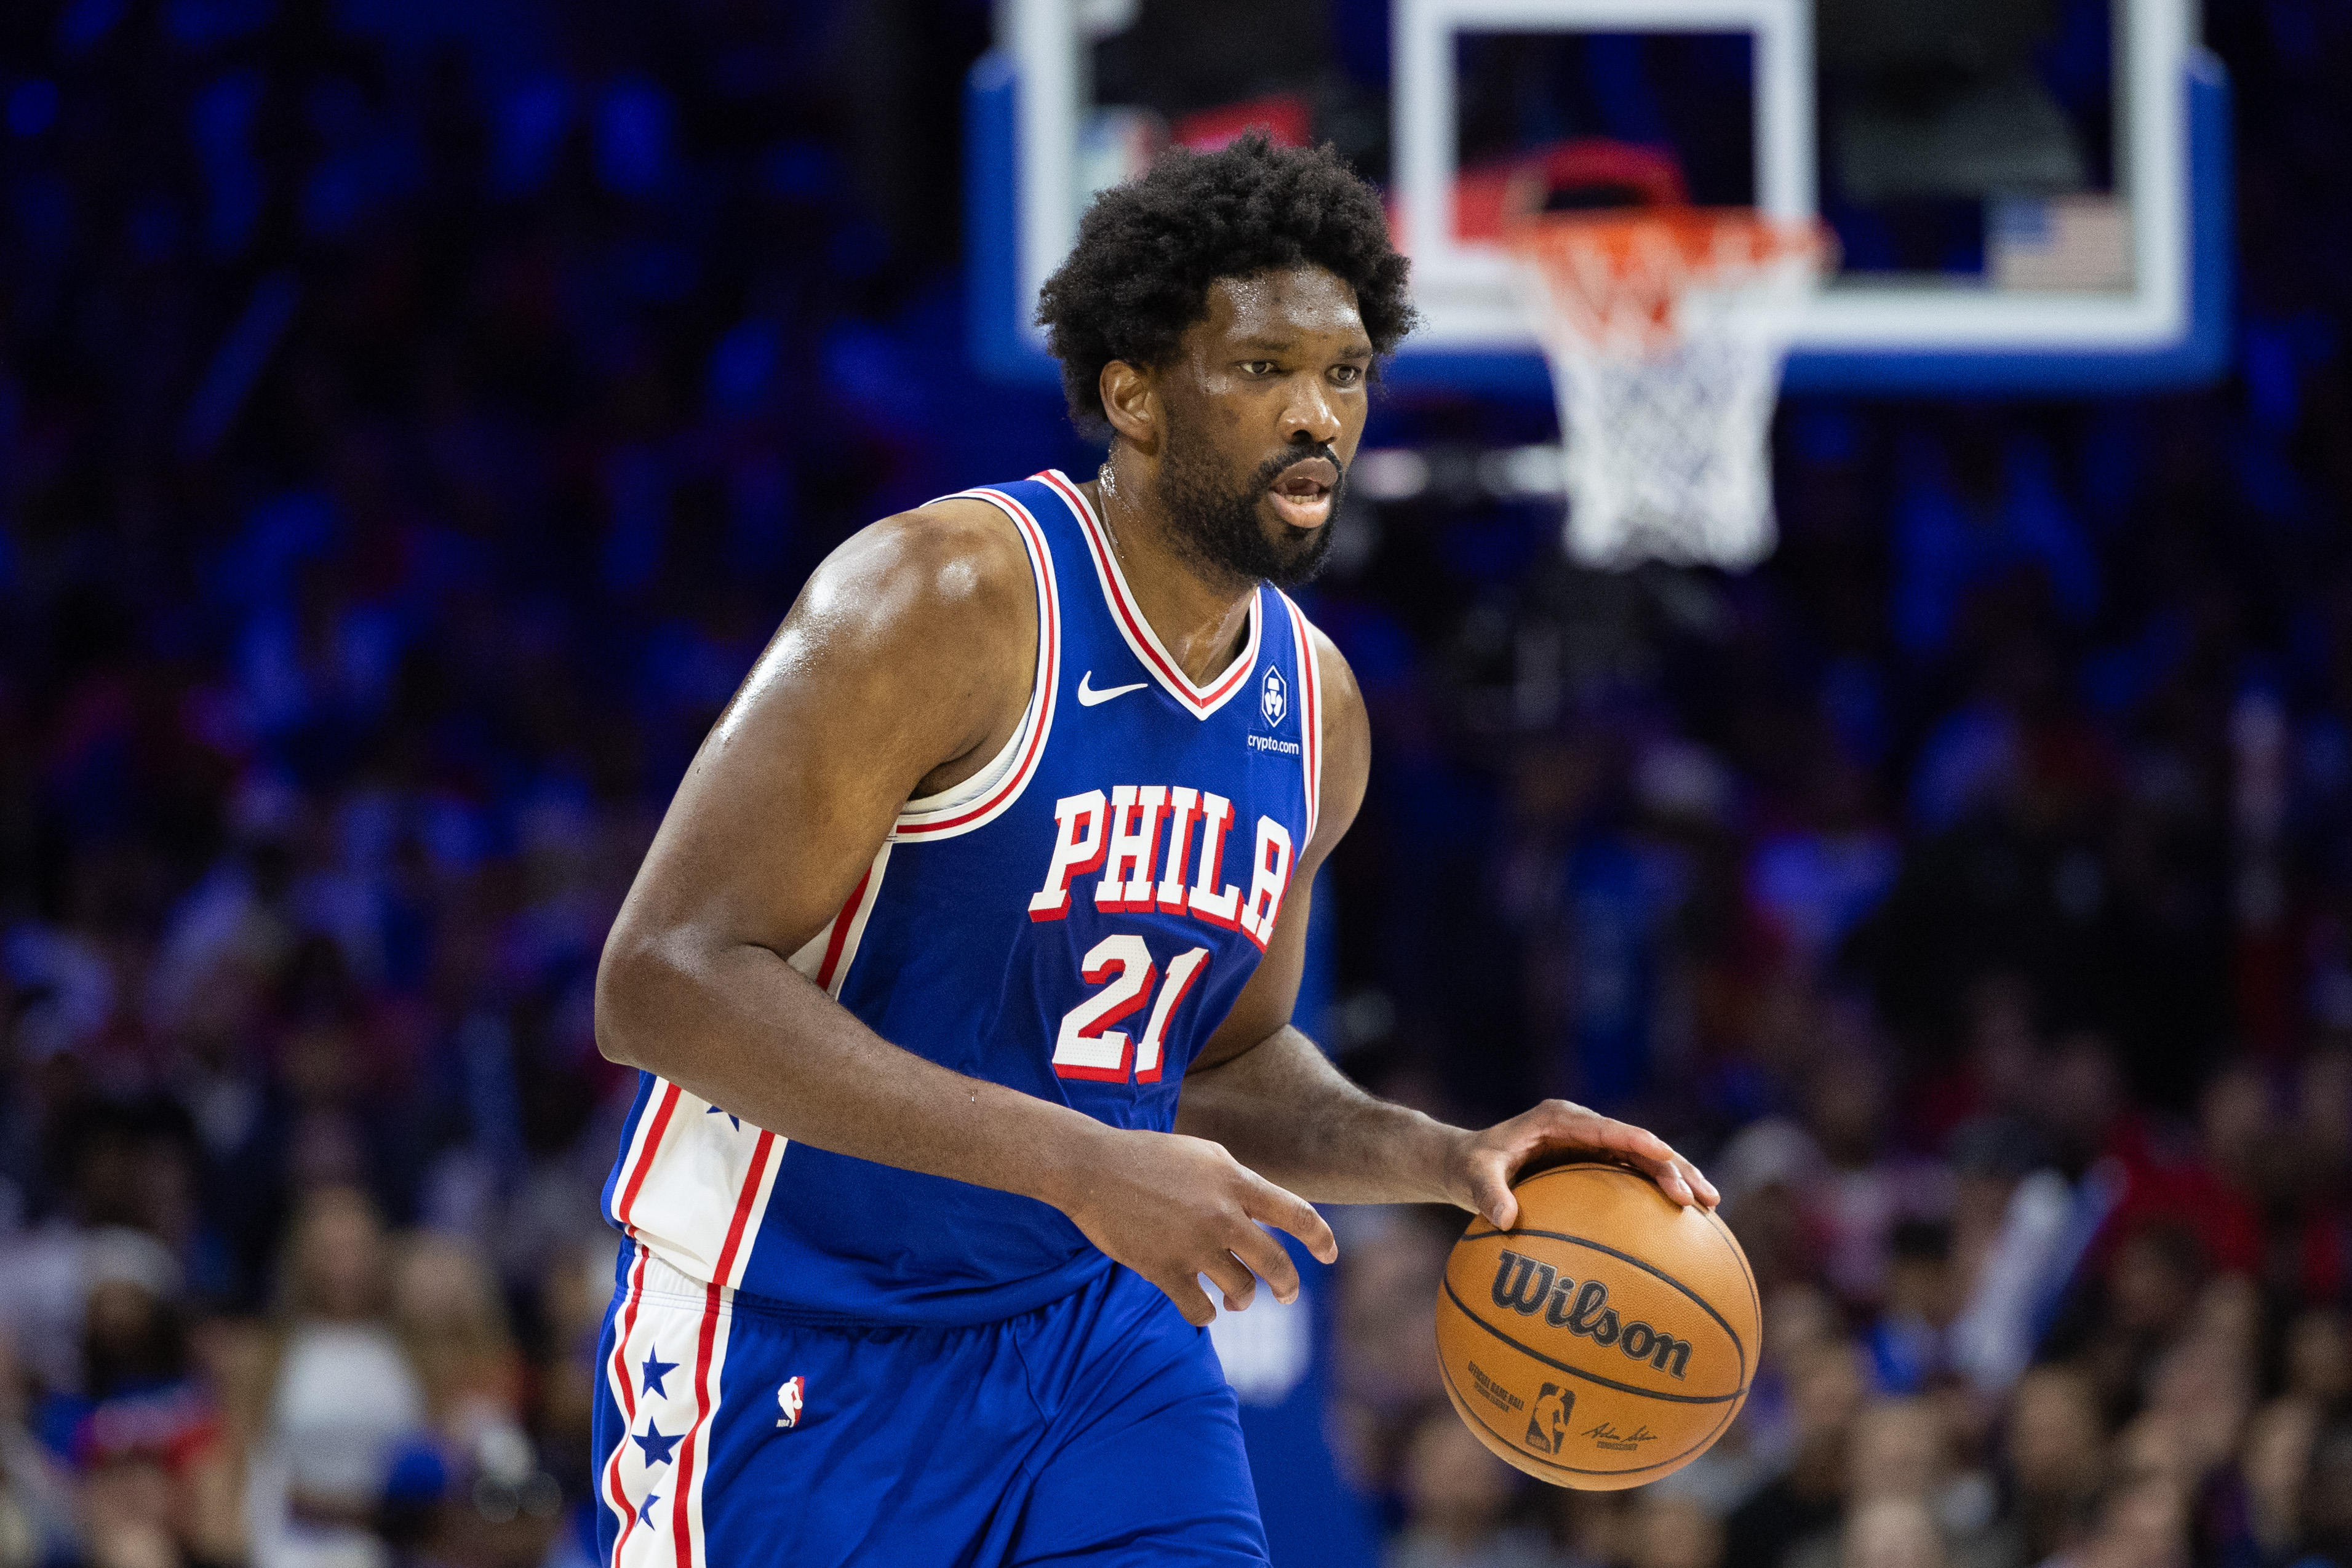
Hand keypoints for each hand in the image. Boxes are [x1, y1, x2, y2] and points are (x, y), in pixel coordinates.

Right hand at [1054, 1126, 1338, 1325]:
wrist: (1093, 1167)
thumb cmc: (1148, 1156)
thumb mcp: (1204, 1154)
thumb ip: (1238, 1181)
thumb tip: (1265, 1212)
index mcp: (1236, 1181)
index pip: (1298, 1214)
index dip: (1321, 1238)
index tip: (1329, 1256)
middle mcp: (1223, 1215)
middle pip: (1277, 1264)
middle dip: (1288, 1286)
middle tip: (1286, 1296)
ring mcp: (1194, 1245)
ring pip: (1241, 1291)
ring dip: (1241, 1298)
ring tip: (1234, 1297)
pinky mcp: (1165, 1270)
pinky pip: (1200, 1310)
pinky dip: (1206, 1314)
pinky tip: (1204, 1307)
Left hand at [1445, 1100, 1718, 1228]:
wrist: (1466, 1162)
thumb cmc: (1470, 1167)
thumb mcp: (1472, 1178)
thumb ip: (1487, 1194)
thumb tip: (1505, 1219)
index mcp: (1560, 1119)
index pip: (1608, 1129)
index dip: (1639, 1143)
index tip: (1666, 1159)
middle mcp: (1583, 1127)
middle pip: (1639, 1142)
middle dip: (1674, 1166)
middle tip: (1702, 1197)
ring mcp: (1592, 1144)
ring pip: (1645, 1158)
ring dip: (1677, 1178)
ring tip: (1710, 1206)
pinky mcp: (1595, 1163)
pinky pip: (1634, 1175)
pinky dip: (1659, 1192)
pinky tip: (1685, 1220)